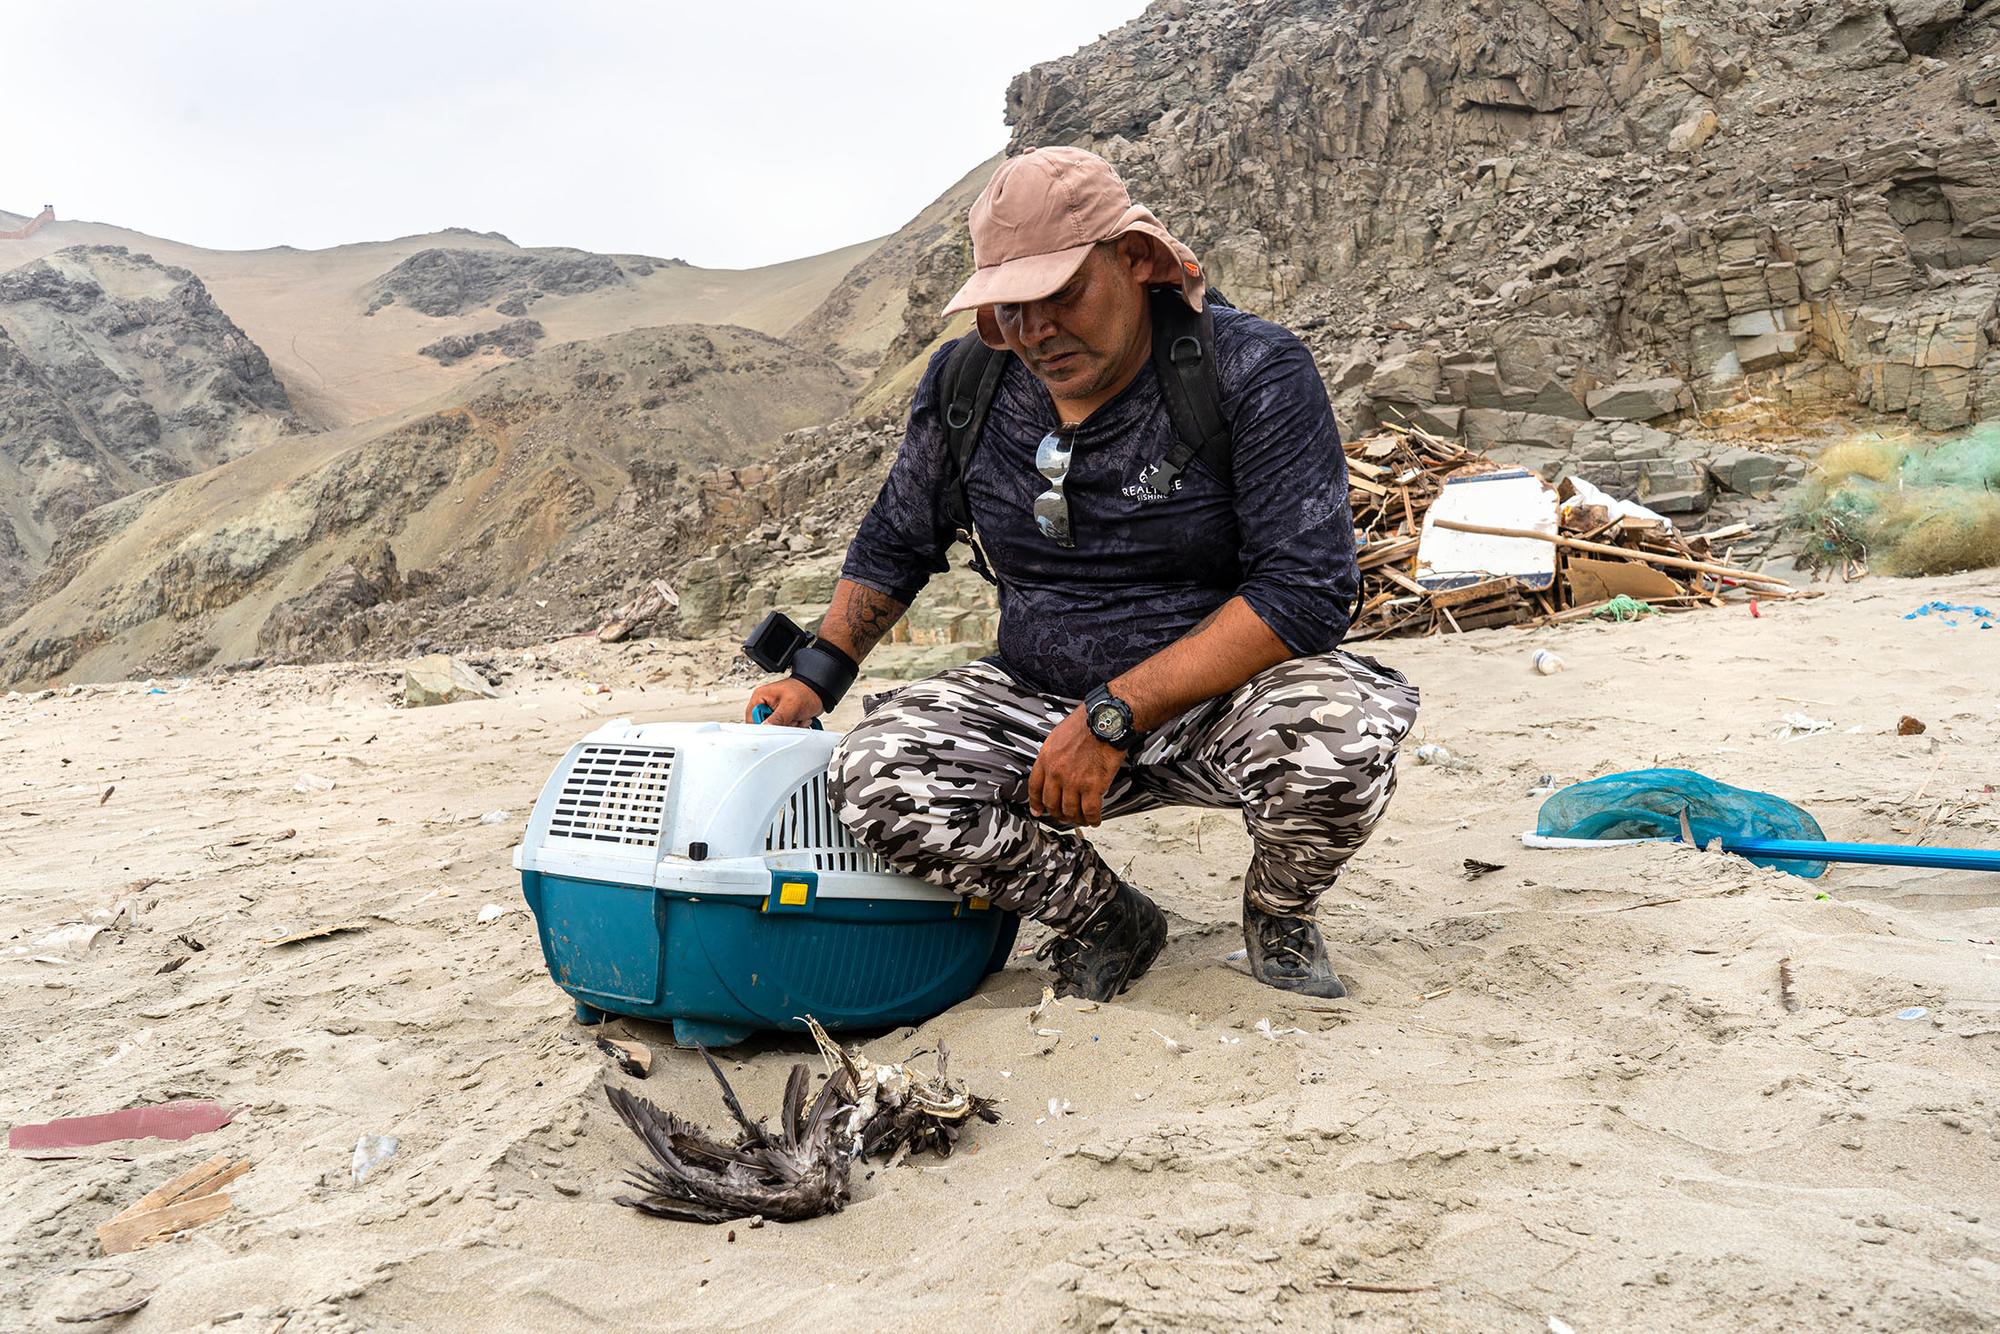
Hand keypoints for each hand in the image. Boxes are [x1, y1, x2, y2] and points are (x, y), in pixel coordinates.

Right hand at [745, 677, 823, 726]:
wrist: (819, 692)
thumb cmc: (805, 691)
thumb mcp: (790, 705)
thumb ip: (777, 718)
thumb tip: (765, 728)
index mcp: (761, 697)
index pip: (752, 718)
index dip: (762, 726)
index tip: (774, 727)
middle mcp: (766, 704)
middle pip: (765, 726)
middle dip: (781, 726)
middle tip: (791, 719)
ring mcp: (775, 712)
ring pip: (776, 729)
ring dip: (790, 727)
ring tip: (798, 717)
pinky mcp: (784, 718)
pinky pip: (785, 730)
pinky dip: (795, 727)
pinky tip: (800, 719)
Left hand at [1028, 709, 1123, 826]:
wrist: (1106, 721)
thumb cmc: (1087, 723)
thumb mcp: (1059, 735)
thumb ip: (1054, 754)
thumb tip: (1055, 764)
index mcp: (1047, 758)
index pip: (1035, 787)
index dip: (1036, 802)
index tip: (1038, 810)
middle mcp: (1057, 772)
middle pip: (1051, 803)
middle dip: (1057, 813)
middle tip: (1062, 816)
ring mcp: (1073, 781)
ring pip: (1069, 810)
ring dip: (1075, 818)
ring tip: (1080, 819)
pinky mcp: (1092, 786)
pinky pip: (1089, 810)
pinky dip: (1092, 818)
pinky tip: (1094, 819)